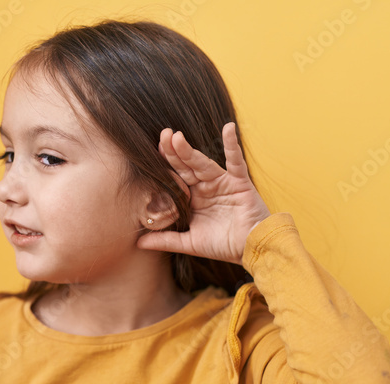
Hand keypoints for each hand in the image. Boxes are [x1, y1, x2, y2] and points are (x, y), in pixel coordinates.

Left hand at [136, 121, 272, 264]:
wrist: (251, 249)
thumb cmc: (224, 246)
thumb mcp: (190, 243)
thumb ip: (166, 240)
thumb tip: (138, 243)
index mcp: (193, 199)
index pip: (175, 179)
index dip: (164, 167)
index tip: (148, 155)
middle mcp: (206, 187)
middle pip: (185, 166)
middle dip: (173, 152)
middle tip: (161, 136)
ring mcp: (222, 182)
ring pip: (202, 163)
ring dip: (189, 151)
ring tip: (176, 137)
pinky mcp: (239, 181)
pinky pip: (235, 161)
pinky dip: (232, 145)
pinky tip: (227, 128)